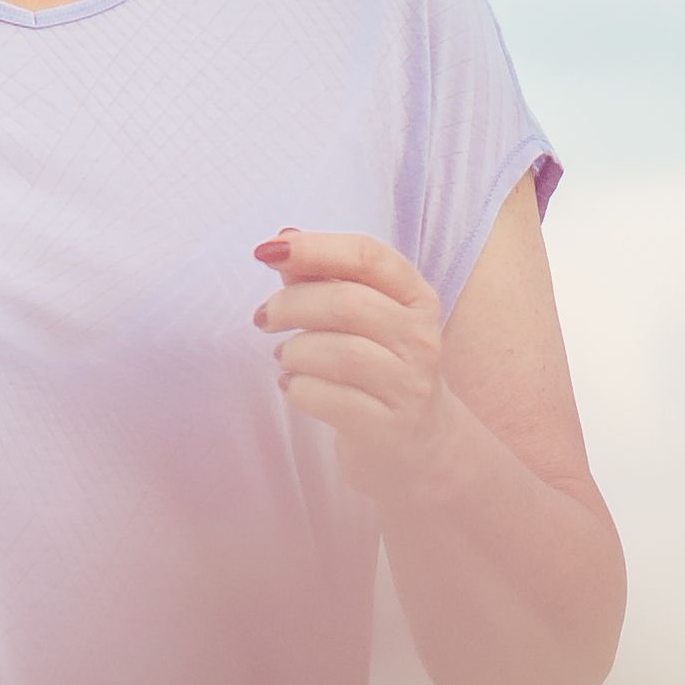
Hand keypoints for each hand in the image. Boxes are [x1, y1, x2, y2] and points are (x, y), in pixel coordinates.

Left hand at [250, 228, 467, 500]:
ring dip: (295, 351)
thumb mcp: (363, 318)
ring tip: (285, 358)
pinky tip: (293, 387)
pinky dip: (298, 389)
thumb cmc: (380, 368)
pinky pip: (330, 399)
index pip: (367, 256)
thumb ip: (324, 277)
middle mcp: (420, 337)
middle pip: (348, 303)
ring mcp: (408, 385)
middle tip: (264, 319)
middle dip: (291, 305)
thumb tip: (284, 239)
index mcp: (415, 297)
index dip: (314, 247)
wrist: (419, 446)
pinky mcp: (387, 427)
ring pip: (340, 353)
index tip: (267, 251)